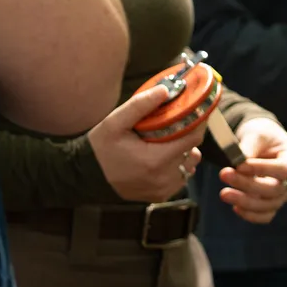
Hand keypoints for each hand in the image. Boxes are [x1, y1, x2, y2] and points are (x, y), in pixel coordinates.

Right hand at [86, 86, 206, 202]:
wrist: (87, 176)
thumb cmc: (101, 147)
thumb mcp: (115, 122)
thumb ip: (140, 105)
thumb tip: (165, 91)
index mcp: (156, 160)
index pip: (193, 139)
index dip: (198, 122)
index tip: (197, 110)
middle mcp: (164, 178)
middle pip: (192, 151)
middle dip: (187, 135)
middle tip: (175, 123)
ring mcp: (163, 190)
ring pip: (188, 165)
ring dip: (183, 151)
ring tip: (166, 141)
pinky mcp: (161, 196)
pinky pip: (179, 177)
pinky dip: (175, 165)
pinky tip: (160, 157)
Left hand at [218, 117, 286, 224]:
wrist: (264, 144)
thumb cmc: (263, 136)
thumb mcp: (257, 134)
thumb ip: (249, 147)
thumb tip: (237, 163)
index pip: (283, 169)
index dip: (261, 169)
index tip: (239, 165)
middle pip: (275, 189)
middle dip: (248, 185)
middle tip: (224, 175)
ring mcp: (286, 194)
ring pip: (269, 205)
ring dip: (245, 201)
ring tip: (224, 193)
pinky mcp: (274, 204)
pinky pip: (265, 216)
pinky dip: (250, 214)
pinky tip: (235, 207)